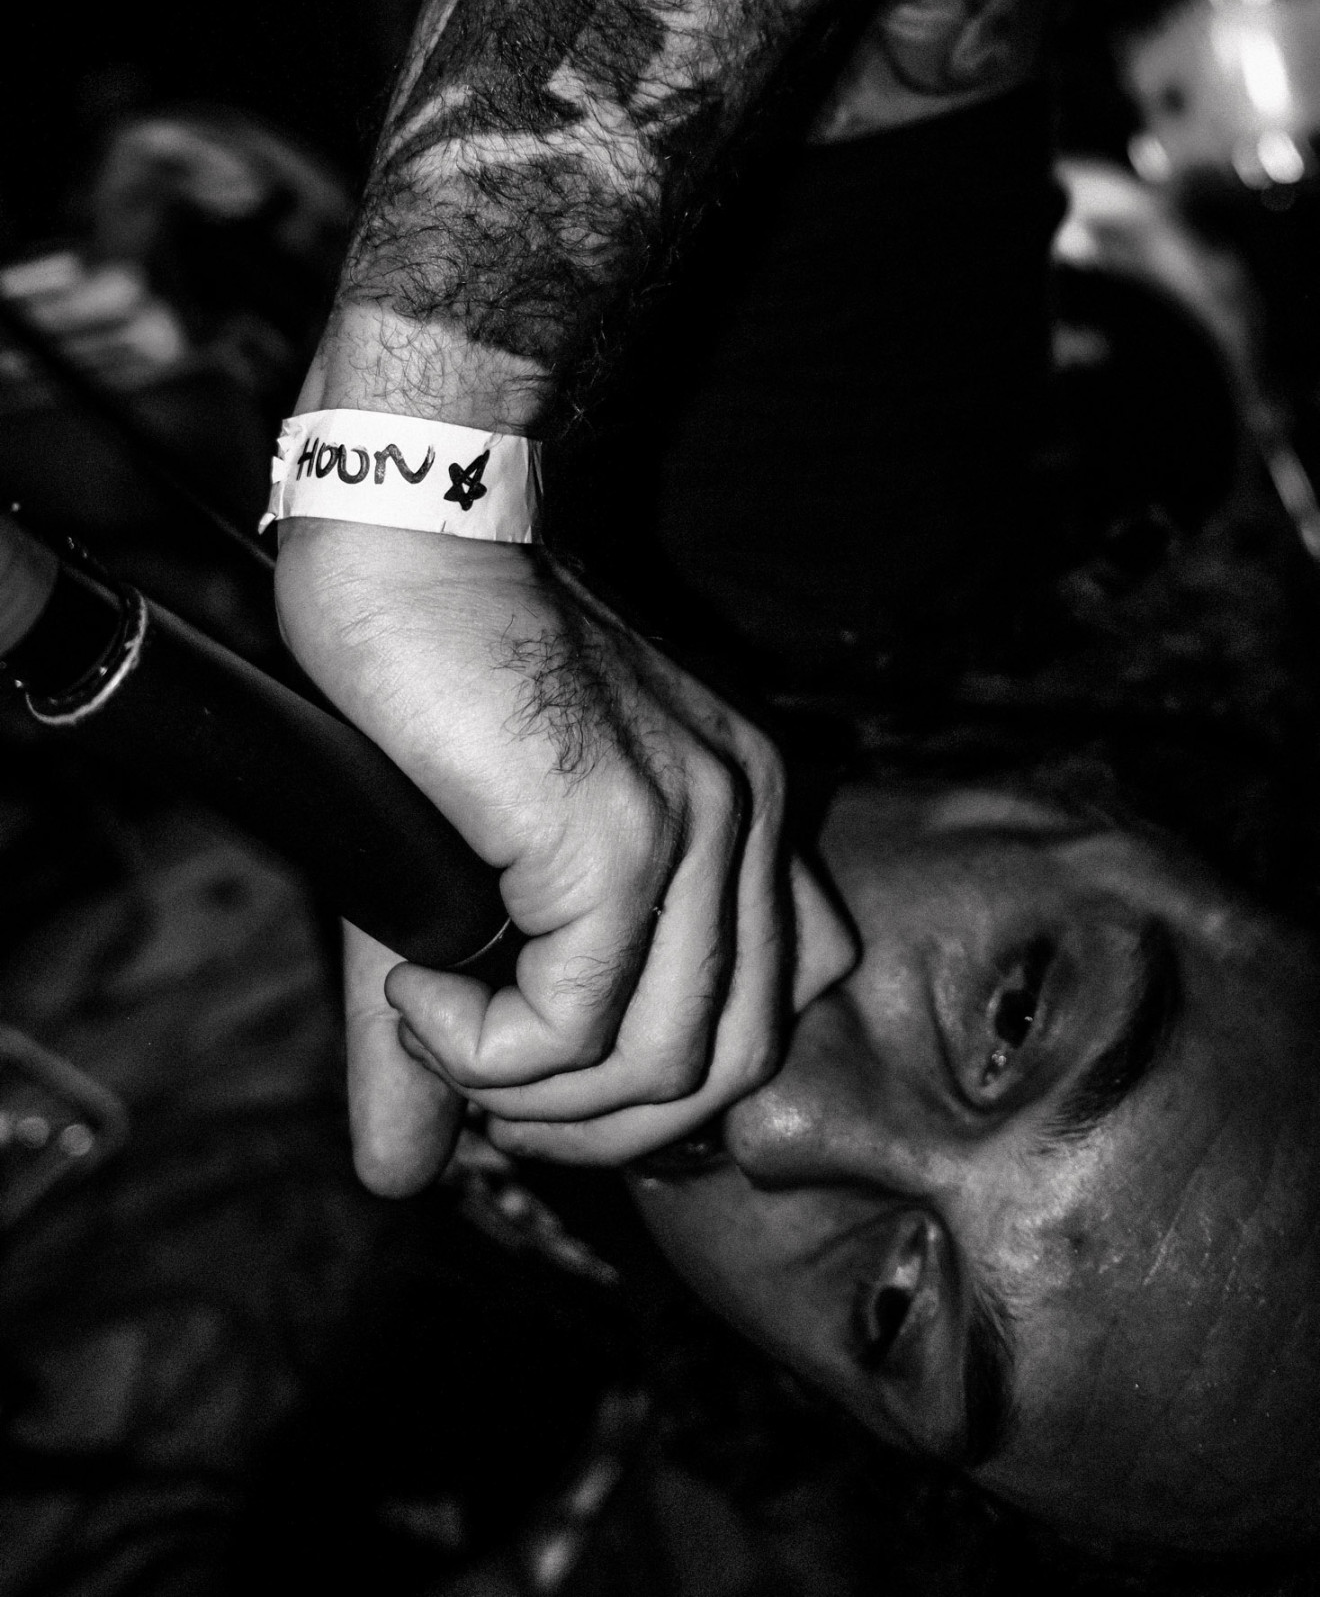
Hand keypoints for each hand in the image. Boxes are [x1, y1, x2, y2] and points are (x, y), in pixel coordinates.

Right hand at [275, 520, 854, 1186]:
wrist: (405, 542)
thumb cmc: (430, 688)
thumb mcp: (449, 888)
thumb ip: (441, 1037)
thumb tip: (398, 1176)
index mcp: (741, 812)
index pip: (771, 1012)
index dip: (661, 1086)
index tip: (545, 1081)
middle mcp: (745, 818)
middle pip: (734, 1066)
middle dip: (603, 1127)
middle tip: (485, 1091)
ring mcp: (695, 826)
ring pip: (667, 1064)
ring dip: (535, 1100)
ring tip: (438, 1033)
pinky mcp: (614, 833)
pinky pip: (575, 1024)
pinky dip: (484, 1051)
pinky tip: (418, 991)